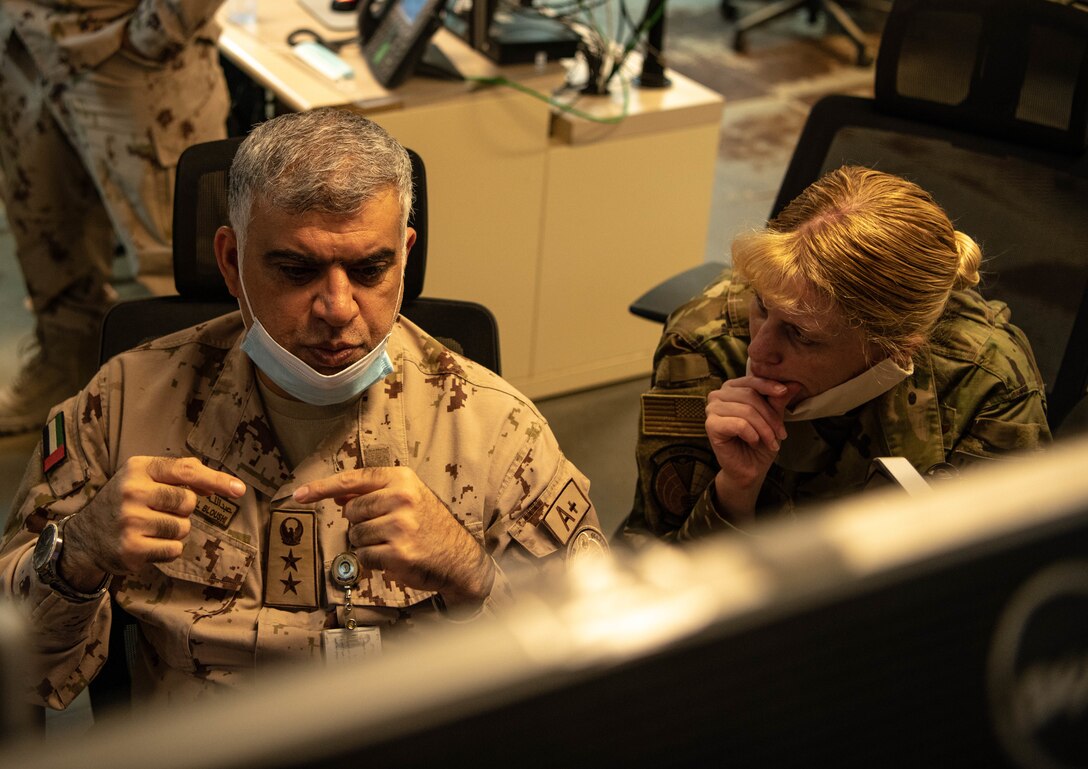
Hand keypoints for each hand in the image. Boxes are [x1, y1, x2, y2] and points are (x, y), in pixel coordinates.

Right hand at [61, 457, 246, 591]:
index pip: (186, 470)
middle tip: (160, 511)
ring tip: (150, 528)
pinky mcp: (132, 548)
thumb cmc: (125, 502)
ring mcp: (130, 520)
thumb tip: (215, 482)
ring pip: (183, 528)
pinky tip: (147, 544)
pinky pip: (174, 549)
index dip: (217, 480)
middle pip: (188, 502)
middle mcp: (132, 491)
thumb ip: (179, 474)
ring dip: (174, 531)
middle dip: (182, 510)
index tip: (240, 490)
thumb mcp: (143, 477)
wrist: (84, 538)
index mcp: (138, 468)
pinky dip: (168, 549)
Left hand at [293, 467, 494, 606]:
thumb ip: (375, 494)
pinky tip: (395, 558)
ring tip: (394, 544)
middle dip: (360, 523)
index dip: (321, 487)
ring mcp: (400, 526)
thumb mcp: (409, 499)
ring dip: (368, 544)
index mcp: (402, 479)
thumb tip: (339, 497)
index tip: (298, 494)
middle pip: (351, 512)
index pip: (353, 480)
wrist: (460, 558)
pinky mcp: (398, 553)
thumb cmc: (431, 527)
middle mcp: (401, 498)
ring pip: (355, 536)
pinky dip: (374, 561)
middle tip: (386, 529)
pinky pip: (364, 557)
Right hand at [704, 376, 798, 522]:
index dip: (770, 386)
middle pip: (750, 395)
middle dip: (770, 416)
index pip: (752, 380)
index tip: (785, 392)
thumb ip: (778, 400)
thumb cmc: (760, 442)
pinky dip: (752, 434)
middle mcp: (718, 395)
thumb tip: (795, 383)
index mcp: (732, 388)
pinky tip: (754, 442)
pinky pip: (739, 424)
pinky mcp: (710, 425)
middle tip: (781, 434)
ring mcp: (712, 409)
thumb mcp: (773, 418)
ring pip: (746, 410)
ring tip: (771, 442)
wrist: (749, 469)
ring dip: (764, 429)